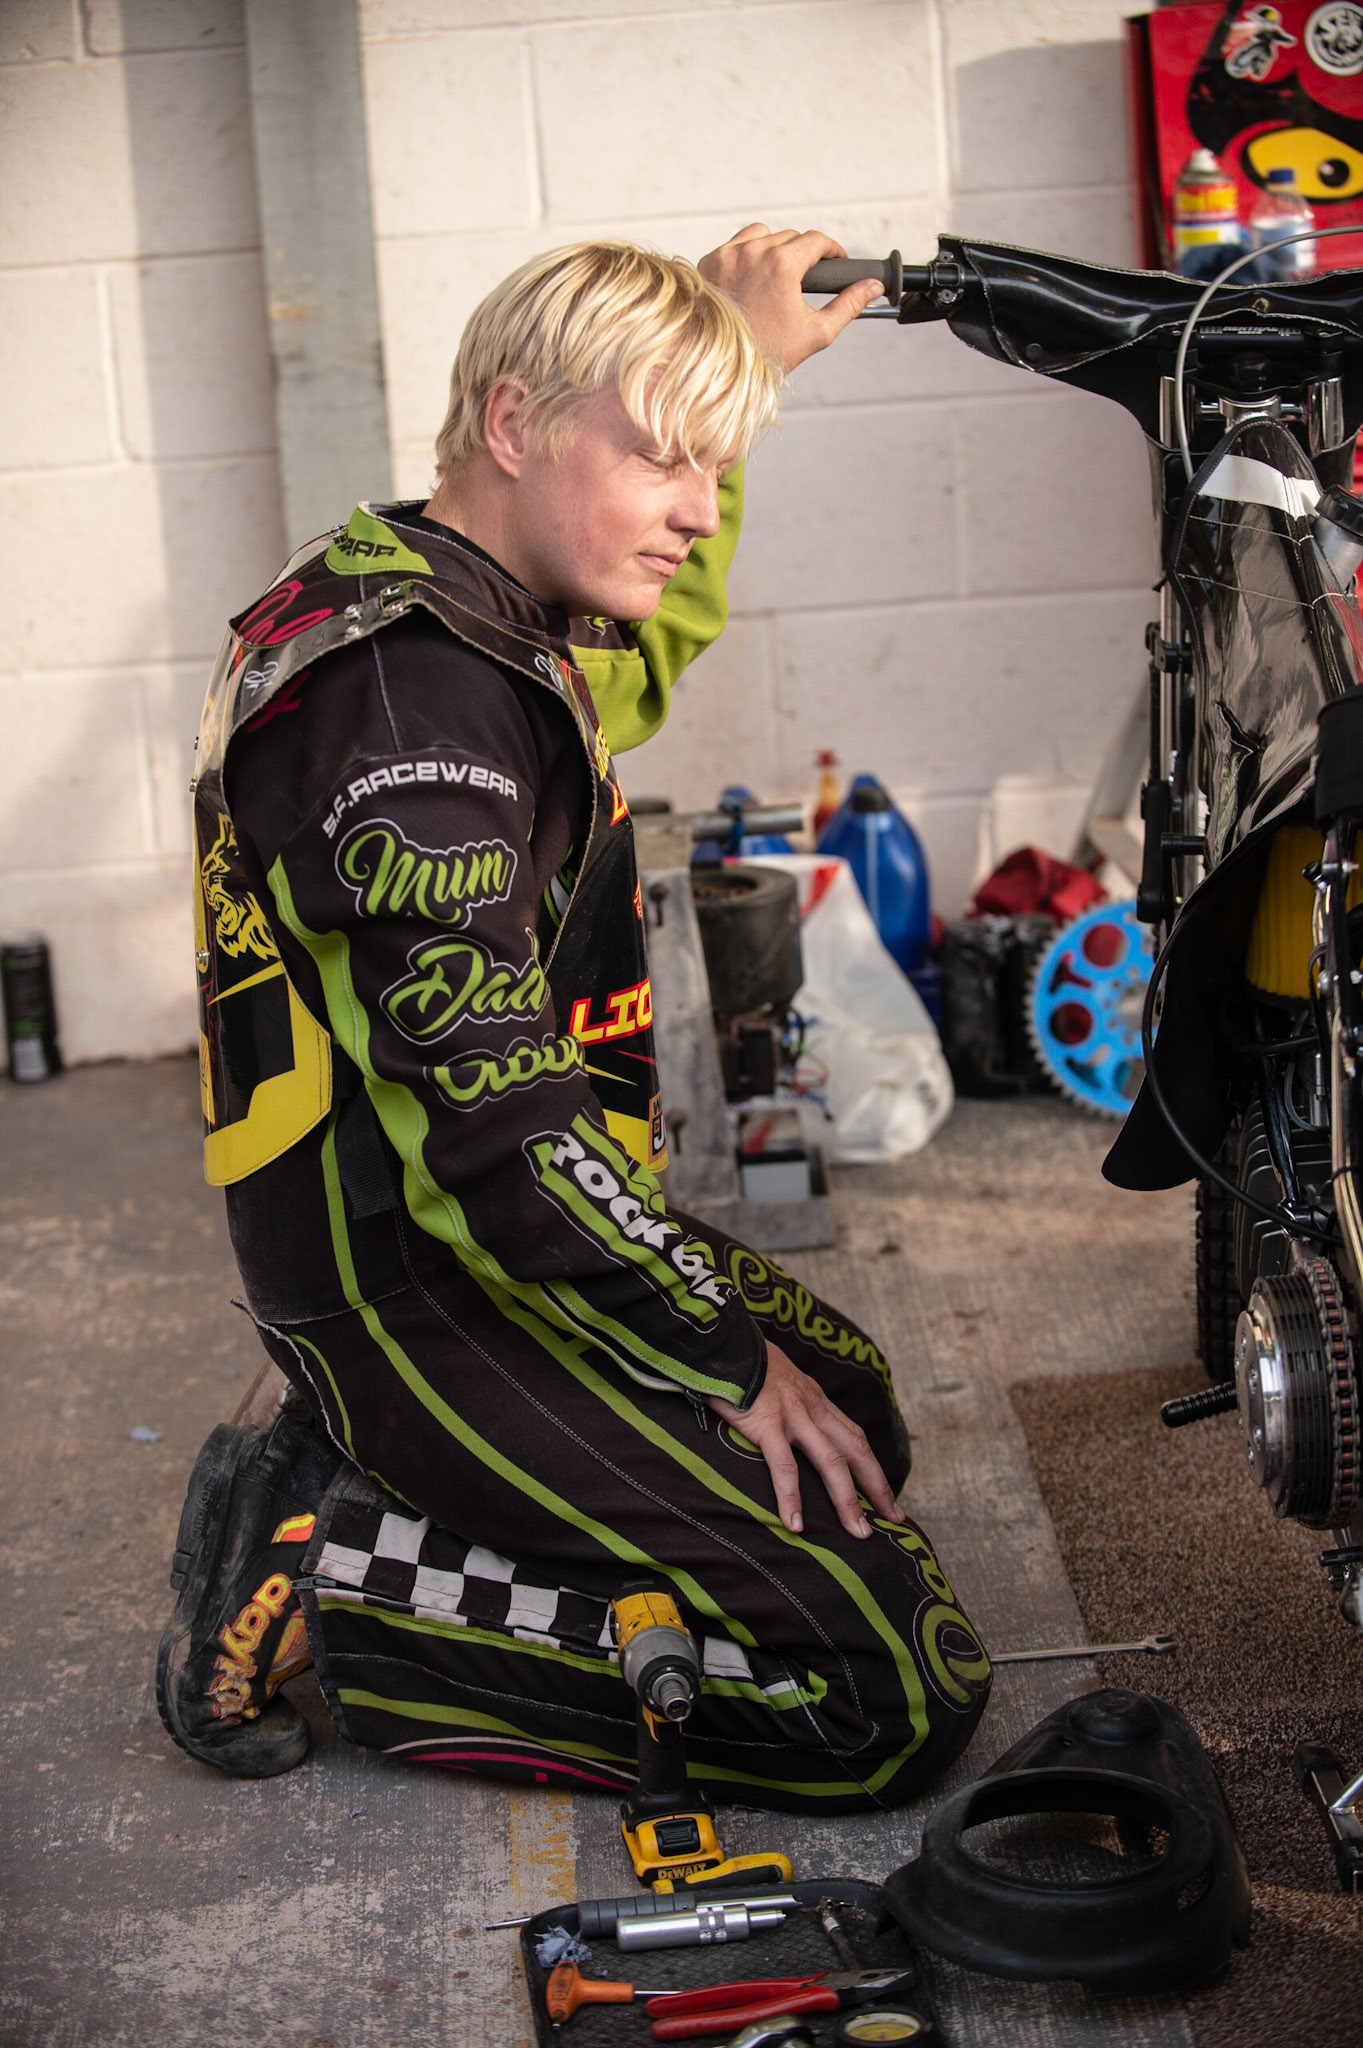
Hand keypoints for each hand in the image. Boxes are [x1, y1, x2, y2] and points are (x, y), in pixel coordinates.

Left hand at [698, 223, 883, 374]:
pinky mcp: (710, 261)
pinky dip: (748, 253)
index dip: (832, 250)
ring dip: (776, 248)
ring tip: (780, 275)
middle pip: (791, 237)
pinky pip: (736, 244)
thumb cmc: (769, 354)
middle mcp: (754, 252)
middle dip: (804, 254)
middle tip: (808, 278)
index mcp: (782, 264)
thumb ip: (849, 305)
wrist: (721, 367)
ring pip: (763, 235)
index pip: (816, 240)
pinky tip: (754, 276)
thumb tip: (873, 287)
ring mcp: (728, 254)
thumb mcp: (817, 332)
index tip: (835, 261)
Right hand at [707, 1342, 906, 1538]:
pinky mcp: (766, 1423)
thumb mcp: (777, 1381)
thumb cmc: (741, 1364)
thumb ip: (788, 1404)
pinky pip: (784, 1466)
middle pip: (856, 1451)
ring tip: (858, 1533)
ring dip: (848, 1500)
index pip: (855, 1438)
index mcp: (815, 1400)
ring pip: (831, 1462)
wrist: (720, 1342)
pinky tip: (794, 1524)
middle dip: (878, 1487)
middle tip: (893, 1521)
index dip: (873, 1469)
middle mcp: (813, 1407)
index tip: (886, 1498)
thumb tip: (789, 1431)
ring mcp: (793, 1415)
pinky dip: (791, 1497)